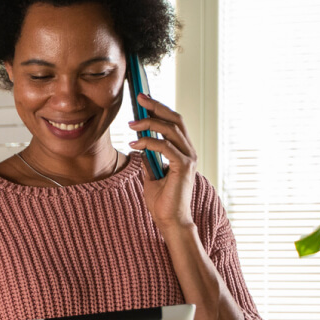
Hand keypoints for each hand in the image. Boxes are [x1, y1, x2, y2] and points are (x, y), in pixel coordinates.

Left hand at [128, 94, 197, 231]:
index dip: (159, 109)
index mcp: (182, 151)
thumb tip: (140, 146)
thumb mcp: (151, 175)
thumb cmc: (162, 201)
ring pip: (170, 129)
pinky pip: (165, 147)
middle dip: (157, 107)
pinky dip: (149, 142)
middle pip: (175, 120)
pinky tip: (135, 144)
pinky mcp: (184, 166)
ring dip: (149, 123)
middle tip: (139, 99)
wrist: (169, 221)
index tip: (143, 100)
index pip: (173, 122)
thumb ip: (148, 159)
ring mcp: (188, 158)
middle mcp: (188, 151)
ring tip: (131, 125)